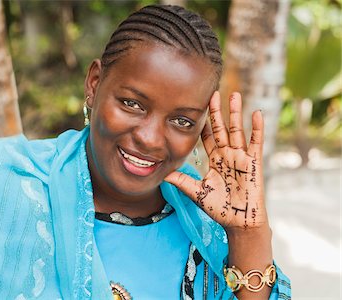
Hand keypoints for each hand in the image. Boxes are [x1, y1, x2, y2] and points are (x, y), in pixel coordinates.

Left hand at [165, 91, 266, 229]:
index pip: (207, 137)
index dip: (202, 123)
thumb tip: (161, 174)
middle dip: (217, 112)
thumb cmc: (219, 208)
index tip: (196, 106)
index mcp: (215, 160)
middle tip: (213, 93)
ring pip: (238, 130)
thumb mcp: (196, 192)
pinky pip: (256, 142)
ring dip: (236, 113)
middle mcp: (227, 155)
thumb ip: (181, 181)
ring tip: (234, 95)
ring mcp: (241, 157)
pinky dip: (257, 128)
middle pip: (221, 128)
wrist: (238, 221)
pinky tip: (256, 113)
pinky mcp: (253, 162)